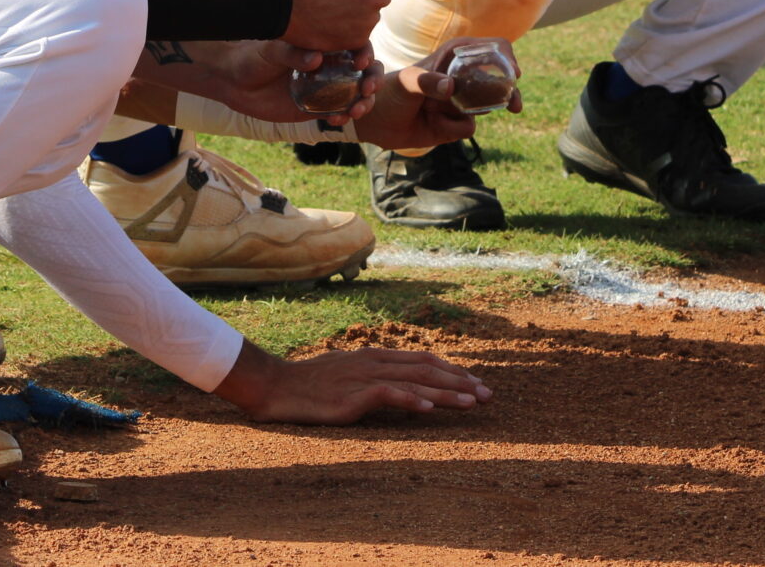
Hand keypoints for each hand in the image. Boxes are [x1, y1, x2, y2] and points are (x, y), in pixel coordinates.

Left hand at [208, 41, 383, 125]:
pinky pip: (338, 113)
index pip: (355, 45)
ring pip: (357, 94)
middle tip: (367, 89)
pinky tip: (338, 120)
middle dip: (373, 80)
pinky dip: (344, 117)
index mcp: (324, 44)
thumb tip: (316, 58)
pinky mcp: (316, 108)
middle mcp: (330, 65)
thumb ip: (292, 54)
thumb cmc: (253, 57)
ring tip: (356, 110)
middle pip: (365, 70)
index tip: (361, 62)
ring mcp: (325, 87)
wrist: (234, 83)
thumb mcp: (271, 51)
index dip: (365, 53)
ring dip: (364, 102)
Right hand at [211, 340, 491, 423]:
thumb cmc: (308, 384)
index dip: (451, 370)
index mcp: (375, 357)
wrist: (275, 386)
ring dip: (447, 392)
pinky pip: (388, 394)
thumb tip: (395, 386)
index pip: (422, 359)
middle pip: (427, 368)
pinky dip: (411, 399)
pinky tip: (429, 408)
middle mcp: (375, 362)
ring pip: (415, 380)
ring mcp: (364, 377)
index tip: (474, 383)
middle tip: (488, 394)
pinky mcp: (353, 395)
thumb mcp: (345, 375)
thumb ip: (371, 376)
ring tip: (473, 402)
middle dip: (460, 381)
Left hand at [353, 39, 523, 149]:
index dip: (506, 57)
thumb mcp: (406, 83)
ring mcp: (461, 101)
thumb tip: (451, 87)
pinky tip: (432, 123)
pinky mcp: (456, 123)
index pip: (491, 48)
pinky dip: (452, 128)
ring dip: (463, 114)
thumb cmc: (389, 92)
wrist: (376, 121)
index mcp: (454, 56)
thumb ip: (427, 82)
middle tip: (516, 106)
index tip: (513, 73)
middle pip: (499, 80)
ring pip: (486, 107)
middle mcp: (462, 77)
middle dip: (509, 92)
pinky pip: (468, 127)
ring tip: (435, 112)